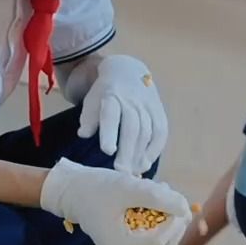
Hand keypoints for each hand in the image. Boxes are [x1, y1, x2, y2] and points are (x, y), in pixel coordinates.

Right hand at [40, 159, 190, 244]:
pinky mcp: (122, 238)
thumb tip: (186, 208)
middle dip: (172, 221)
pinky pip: (146, 233)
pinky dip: (155, 217)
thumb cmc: (96, 187)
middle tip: (173, 196)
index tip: (180, 202)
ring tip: (161, 192)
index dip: (175, 224)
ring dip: (165, 217)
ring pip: (156, 239)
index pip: (160, 242)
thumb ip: (159, 198)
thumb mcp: (130, 188)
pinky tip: (152, 197)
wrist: (70, 188)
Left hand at [75, 54, 167, 175]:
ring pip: (148, 132)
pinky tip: (146, 163)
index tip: (108, 151)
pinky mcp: (159, 112)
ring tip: (134, 173)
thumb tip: (84, 134)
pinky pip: (161, 132)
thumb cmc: (105, 93)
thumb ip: (88, 117)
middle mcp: (132, 100)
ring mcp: (148, 106)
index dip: (110, 132)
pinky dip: (155, 150)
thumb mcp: (92, 99)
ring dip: (141, 154)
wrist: (128, 71)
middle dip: (128, 151)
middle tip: (122, 172)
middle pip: (132, 127)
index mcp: (111, 96)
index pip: (111, 114)